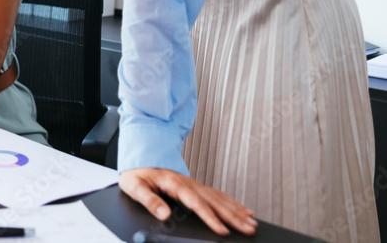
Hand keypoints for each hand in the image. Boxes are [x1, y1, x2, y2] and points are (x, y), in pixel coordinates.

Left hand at [119, 168, 256, 236]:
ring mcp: (194, 183)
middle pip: (214, 201)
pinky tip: (243, 209)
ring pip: (220, 198)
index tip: (222, 229)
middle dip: (233, 216)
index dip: (210, 217)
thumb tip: (164, 214)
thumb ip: (149, 200)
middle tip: (249, 229)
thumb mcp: (134, 186)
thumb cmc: (136, 173)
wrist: (139, 157)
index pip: (196, 203)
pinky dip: (233, 202)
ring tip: (252, 222)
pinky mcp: (196, 185)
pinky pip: (218, 194)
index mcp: (173, 183)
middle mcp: (187, 182)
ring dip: (237, 210)